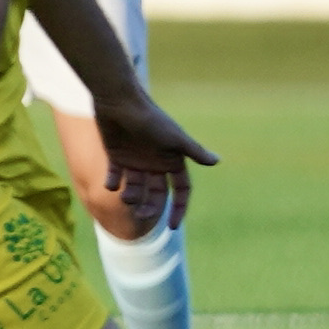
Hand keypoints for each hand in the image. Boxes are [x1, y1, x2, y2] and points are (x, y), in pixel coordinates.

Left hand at [91, 87, 219, 232]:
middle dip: (150, 207)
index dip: (178, 208)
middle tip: (140, 216)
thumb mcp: (174, 137)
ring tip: (125, 196)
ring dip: (131, 196)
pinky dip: (112, 183)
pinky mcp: (116, 156)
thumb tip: (217, 161)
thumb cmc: (150, 118)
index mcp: (172, 160)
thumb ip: (193, 151)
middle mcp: (155, 163)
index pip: (180, 190)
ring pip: (136, 188)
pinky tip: (111, 184)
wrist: (120, 101)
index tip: (172, 226)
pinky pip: (115, 177)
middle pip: (157, 194)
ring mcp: (136, 161)